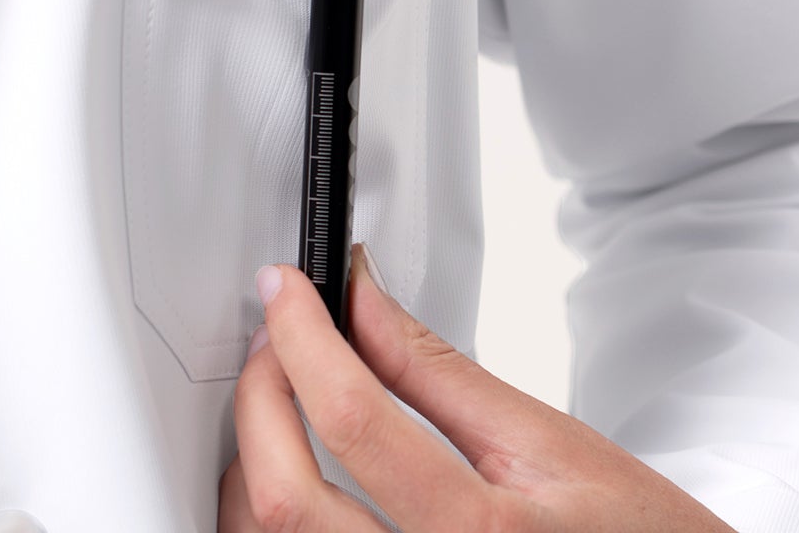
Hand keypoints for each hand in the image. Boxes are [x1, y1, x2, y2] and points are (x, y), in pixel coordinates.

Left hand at [217, 244, 736, 531]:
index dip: (304, 336)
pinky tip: (283, 474)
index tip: (285, 290)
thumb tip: (364, 301)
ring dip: (252, 461)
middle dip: (261, 396)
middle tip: (274, 336)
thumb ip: (438, 373)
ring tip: (277, 397)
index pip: (354, 420)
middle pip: (286, 501)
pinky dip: (271, 521)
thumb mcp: (546, 441)